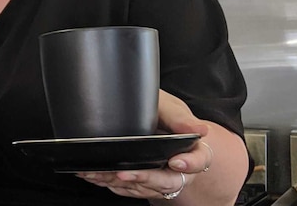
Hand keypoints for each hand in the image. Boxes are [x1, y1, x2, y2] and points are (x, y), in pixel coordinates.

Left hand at [76, 90, 213, 200]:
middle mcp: (178, 168)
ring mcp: (159, 176)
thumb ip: (180, 118)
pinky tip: (97, 176)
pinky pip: (130, 189)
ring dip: (122, 183)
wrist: (151, 117)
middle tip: (124, 174)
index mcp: (192, 149)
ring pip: (145, 188)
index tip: (175, 161)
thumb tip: (199, 129)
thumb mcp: (170, 108)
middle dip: (145, 178)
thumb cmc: (163, 111)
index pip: (198, 160)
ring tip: (100, 174)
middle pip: (168, 182)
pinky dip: (112, 183)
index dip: (189, 164)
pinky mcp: (142, 181)